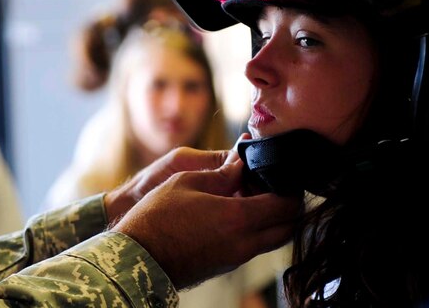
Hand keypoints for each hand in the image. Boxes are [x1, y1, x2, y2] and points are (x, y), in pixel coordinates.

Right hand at [112, 157, 299, 289]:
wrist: (138, 256)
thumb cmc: (157, 216)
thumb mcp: (186, 181)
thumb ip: (221, 173)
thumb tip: (241, 164)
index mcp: (238, 218)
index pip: (287, 205)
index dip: (290, 187)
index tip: (278, 173)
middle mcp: (245, 242)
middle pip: (289, 227)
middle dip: (287, 205)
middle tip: (270, 185)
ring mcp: (237, 258)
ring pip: (274, 239)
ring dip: (272, 218)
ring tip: (250, 196)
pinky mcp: (227, 265)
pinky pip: (255, 246)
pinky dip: (256, 229)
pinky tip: (234, 212)